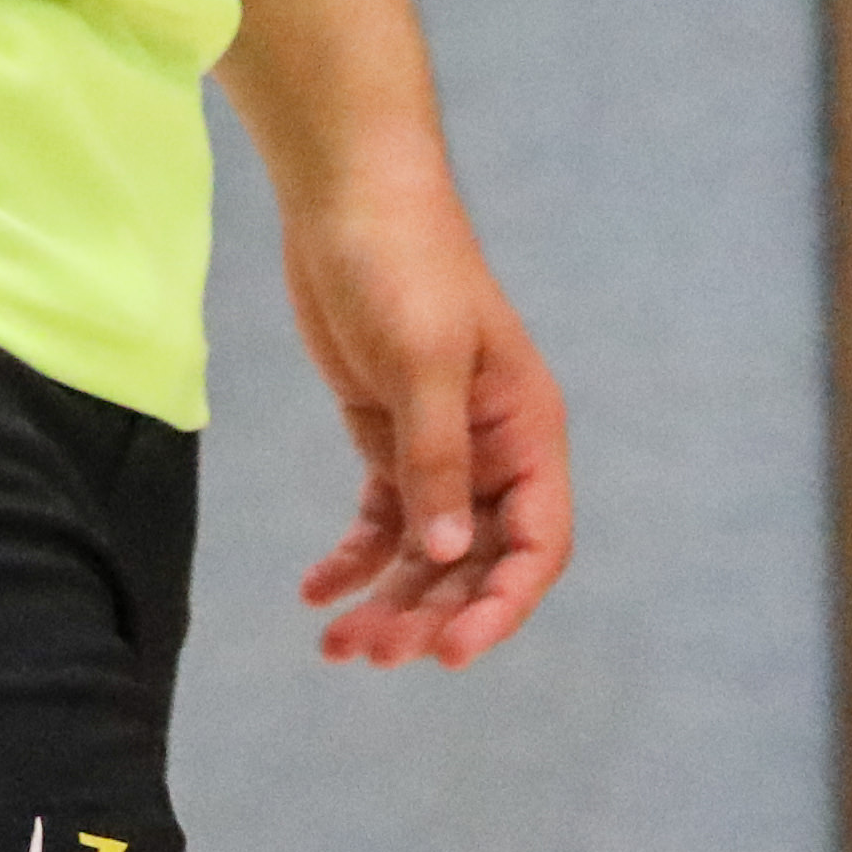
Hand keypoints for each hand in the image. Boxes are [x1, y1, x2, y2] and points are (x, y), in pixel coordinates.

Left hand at [281, 174, 571, 673]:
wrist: (347, 197)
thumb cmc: (402, 263)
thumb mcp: (423, 361)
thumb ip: (435, 460)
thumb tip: (452, 553)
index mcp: (525, 429)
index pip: (536, 542)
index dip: (502, 604)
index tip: (450, 653)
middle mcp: (491, 448)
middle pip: (477, 562)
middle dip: (431, 614)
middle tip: (372, 654)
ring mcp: (438, 446)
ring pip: (427, 552)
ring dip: (389, 602)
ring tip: (337, 645)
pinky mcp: (387, 436)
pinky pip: (382, 522)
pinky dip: (353, 563)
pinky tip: (314, 594)